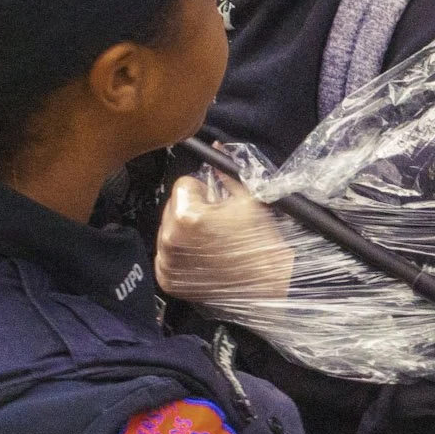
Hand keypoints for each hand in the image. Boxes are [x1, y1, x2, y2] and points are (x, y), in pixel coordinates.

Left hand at [156, 173, 293, 301]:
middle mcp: (170, 238)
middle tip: (216, 225)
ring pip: (167, 231)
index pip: (183, 184)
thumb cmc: (260, 243)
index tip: (217, 205)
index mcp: (187, 215)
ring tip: (211, 243)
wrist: (268, 282)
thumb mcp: (247, 200)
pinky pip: (166, 256)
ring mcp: (166, 261)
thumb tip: (216, 151)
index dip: (204, 191)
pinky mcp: (167, 279)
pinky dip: (180, 255)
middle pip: (171, 206)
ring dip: (184, 232)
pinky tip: (202, 258)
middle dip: (191, 210)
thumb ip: (226, 174)